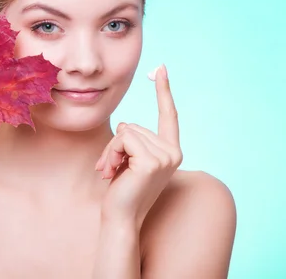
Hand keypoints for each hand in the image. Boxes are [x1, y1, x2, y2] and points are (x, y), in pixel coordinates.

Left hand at [95, 64, 182, 228]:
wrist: (120, 218)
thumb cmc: (123, 191)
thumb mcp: (130, 160)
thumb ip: (134, 141)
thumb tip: (126, 126)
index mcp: (171, 151)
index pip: (169, 115)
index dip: (164, 91)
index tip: (161, 67)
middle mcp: (173, 152)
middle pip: (135, 125)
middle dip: (117, 143)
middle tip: (112, 168)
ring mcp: (165, 157)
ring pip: (127, 131)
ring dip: (112, 150)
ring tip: (112, 171)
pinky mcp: (151, 161)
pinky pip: (123, 138)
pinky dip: (112, 152)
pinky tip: (111, 172)